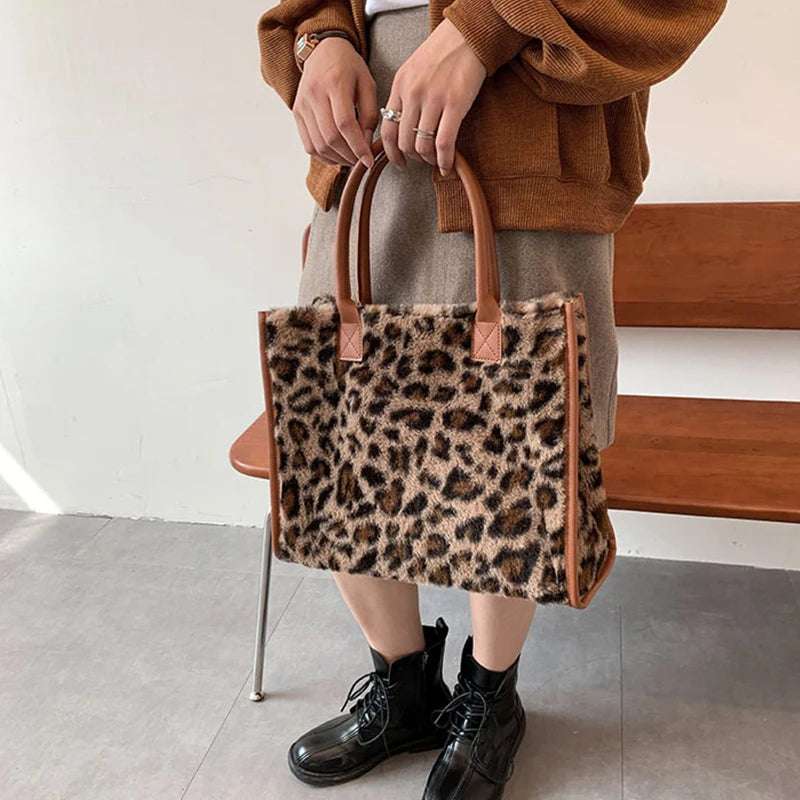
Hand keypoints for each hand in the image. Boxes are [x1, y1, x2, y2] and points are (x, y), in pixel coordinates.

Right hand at [293, 38, 377, 167]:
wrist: (323, 51)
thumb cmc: (349, 68)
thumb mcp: (368, 84)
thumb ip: (370, 115)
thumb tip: (366, 145)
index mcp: (335, 82)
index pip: (345, 124)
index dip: (357, 146)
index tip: (369, 161)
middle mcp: (314, 94)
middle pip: (330, 138)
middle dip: (348, 156)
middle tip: (361, 161)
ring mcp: (302, 105)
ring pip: (318, 145)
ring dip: (337, 159)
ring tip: (351, 159)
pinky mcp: (296, 113)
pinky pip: (308, 145)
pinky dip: (324, 156)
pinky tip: (337, 155)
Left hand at [381, 19, 485, 174]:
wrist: (466, 36)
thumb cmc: (441, 54)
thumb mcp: (412, 71)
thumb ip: (404, 96)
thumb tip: (401, 125)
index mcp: (399, 86)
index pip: (387, 129)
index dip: (390, 153)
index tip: (398, 162)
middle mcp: (413, 94)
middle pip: (404, 142)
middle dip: (412, 158)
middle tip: (421, 161)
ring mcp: (433, 100)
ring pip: (422, 146)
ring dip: (429, 160)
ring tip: (436, 160)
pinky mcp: (455, 104)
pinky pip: (444, 143)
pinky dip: (444, 160)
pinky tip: (447, 166)